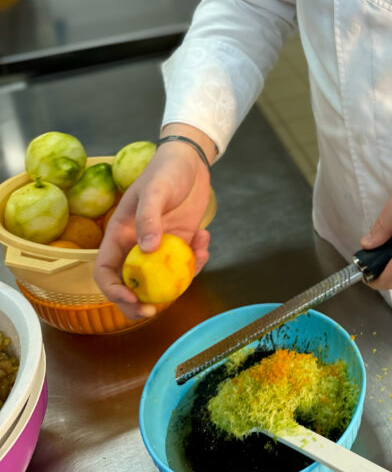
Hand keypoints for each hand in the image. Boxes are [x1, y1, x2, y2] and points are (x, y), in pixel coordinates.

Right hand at [93, 140, 211, 318]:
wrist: (190, 161)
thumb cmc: (165, 171)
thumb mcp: (154, 190)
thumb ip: (148, 218)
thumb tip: (147, 249)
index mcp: (120, 235)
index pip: (106, 270)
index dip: (114, 290)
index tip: (132, 299)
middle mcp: (137, 246)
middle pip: (132, 285)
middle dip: (141, 303)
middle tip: (157, 310)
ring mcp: (161, 247)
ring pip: (163, 280)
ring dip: (181, 280)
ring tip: (200, 253)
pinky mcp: (182, 243)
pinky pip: (186, 265)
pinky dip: (197, 260)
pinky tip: (205, 239)